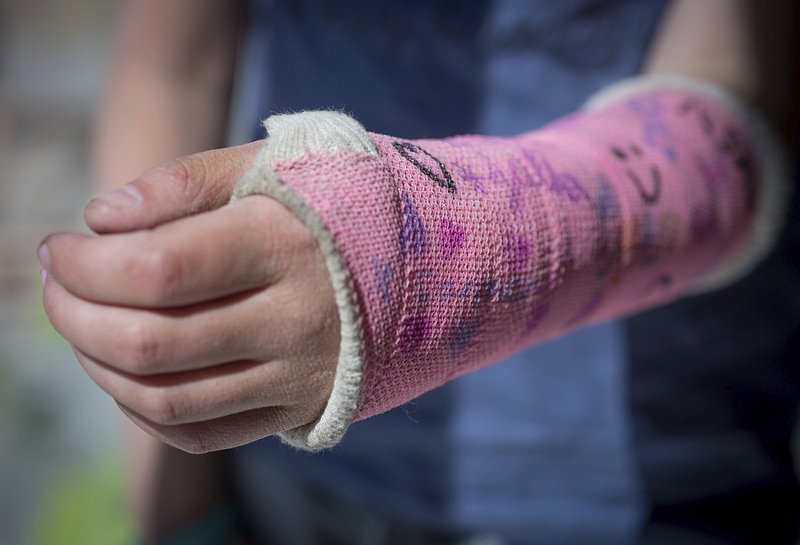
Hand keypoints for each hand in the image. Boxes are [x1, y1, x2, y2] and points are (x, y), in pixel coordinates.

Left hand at [39, 143, 339, 452]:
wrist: (422, 263)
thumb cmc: (333, 204)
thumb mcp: (272, 167)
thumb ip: (186, 182)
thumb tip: (100, 219)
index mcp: (288, 245)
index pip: (160, 269)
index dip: (88, 264)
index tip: (60, 246)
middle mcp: (298, 321)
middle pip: (153, 342)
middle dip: (74, 314)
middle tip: (56, 284)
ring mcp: (301, 377)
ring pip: (169, 399)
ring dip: (98, 365)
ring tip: (82, 324)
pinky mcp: (301, 410)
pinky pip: (202, 433)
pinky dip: (142, 409)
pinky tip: (128, 372)